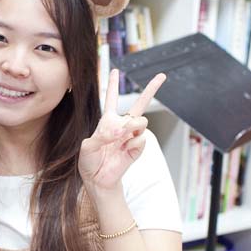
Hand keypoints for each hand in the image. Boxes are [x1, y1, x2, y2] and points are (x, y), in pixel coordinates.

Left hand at [78, 69, 166, 191]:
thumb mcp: (87, 147)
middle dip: (151, 89)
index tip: (115, 70)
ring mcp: (131, 136)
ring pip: (141, 120)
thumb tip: (120, 129)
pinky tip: (125, 148)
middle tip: (162, 76)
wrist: (98, 179)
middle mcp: (122, 126)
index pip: (111, 99)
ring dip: (132, 125)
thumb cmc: (89, 162)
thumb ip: (101, 135)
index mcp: (107, 121)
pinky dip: (133, 142)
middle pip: (140, 104)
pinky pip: (141, 137)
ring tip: (122, 136)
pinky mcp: (137, 147)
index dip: (112, 85)